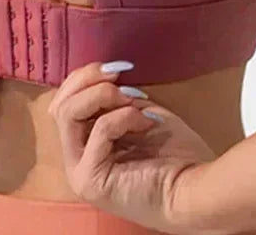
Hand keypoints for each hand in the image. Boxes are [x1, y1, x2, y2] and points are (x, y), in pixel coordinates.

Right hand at [48, 60, 216, 234]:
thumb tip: (103, 75)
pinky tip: (148, 123)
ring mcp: (79, 171)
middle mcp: (75, 158)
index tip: (118, 67)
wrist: (196, 188)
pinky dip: (125, 116)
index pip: (65, 100)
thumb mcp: (137, 112)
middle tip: (118, 74)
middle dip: (88, 79)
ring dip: (102, 95)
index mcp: (84, 143)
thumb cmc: (174, 153)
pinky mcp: (90, 180)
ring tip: (131, 100)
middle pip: (60, 104)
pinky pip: (99, 129)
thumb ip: (112, 99)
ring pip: (68, 113)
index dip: (86, 76)